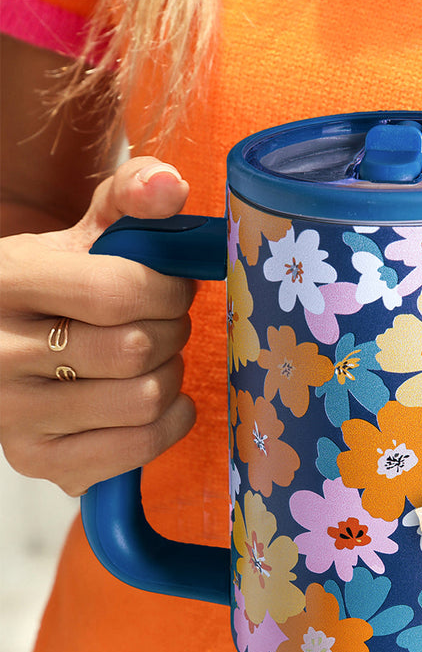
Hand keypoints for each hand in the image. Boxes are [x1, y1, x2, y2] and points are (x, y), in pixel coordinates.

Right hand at [0, 156, 196, 495]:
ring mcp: (15, 415)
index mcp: (7, 282)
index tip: (174, 288)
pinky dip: (170, 423)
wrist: (1, 348)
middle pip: (136, 350)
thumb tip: (169, 189)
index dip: (167, 291)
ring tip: (157, 361)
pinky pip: (138, 448)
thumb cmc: (51, 291)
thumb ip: (128, 200)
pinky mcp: (38, 462)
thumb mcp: (78, 236)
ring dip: (172, 377)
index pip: (115, 292)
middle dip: (172, 332)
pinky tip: (161, 401)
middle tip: (166, 325)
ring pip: (143, 400)